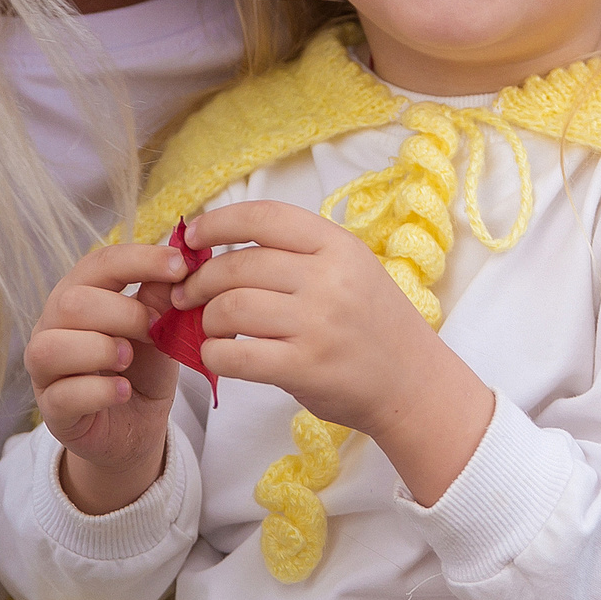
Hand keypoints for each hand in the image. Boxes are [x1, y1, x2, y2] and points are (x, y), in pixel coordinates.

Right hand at [24, 239, 189, 514]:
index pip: (100, 263)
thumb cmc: (143, 367)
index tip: (180, 265)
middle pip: (71, 303)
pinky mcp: (51, 410)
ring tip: (129, 359)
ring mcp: (45, 370)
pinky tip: (124, 391)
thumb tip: (181, 259)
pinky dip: (100, 391)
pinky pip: (63, 395)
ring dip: (101, 349)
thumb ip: (161, 298)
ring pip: (52, 347)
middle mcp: (52, 326)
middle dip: (123, 313)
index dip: (139, 260)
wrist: (138, 425)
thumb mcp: (159, 329)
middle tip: (156, 329)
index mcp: (80, 293)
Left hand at [179, 200, 494, 503]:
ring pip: (231, 308)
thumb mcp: (350, 268)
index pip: (264, 217)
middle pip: (238, 265)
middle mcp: (328, 279)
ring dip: (208, 318)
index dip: (218, 221)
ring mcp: (317, 324)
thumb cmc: (373, 323)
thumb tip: (219, 246)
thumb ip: (297, 254)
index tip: (192, 235)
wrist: (412, 382)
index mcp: (337, 246)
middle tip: (188, 293)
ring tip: (210, 327)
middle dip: (201, 279)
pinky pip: (236, 355)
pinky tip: (219, 355)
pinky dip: (214, 354)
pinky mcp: (304, 368)